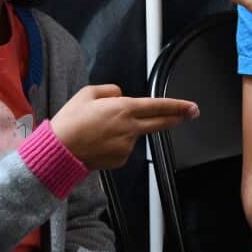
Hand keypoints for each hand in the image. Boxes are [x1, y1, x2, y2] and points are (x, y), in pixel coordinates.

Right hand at [50, 84, 198, 169]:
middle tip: (191, 114)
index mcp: (123, 108)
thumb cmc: (70, 121)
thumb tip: (121, 96)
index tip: (191, 106)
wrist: (59, 151)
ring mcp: (127, 146)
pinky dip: (116, 144)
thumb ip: (110, 91)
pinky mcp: (121, 159)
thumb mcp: (87, 94)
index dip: (177, 106)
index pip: (157, 106)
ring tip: (98, 131)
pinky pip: (123, 147)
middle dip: (178, 117)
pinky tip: (99, 142)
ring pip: (134, 134)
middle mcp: (129, 128)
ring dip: (126, 131)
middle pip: (160, 123)